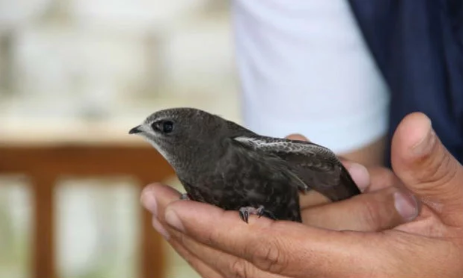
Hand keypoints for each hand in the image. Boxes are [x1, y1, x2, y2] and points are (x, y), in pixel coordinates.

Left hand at [142, 113, 461, 276]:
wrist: (454, 275)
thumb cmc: (459, 253)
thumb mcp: (460, 211)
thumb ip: (433, 172)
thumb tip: (414, 128)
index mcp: (360, 272)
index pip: (271, 249)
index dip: (218, 229)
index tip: (175, 206)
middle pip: (242, 269)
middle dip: (191, 235)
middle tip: (154, 201)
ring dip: (198, 246)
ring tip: (165, 216)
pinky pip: (261, 276)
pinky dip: (225, 256)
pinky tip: (205, 238)